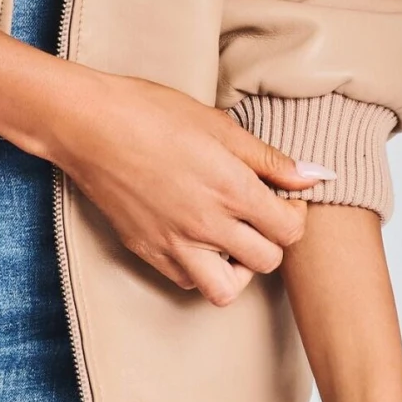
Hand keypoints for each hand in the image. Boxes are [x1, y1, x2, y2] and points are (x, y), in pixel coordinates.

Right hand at [54, 74, 327, 305]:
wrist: (88, 125)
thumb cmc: (150, 113)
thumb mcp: (218, 124)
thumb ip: (268, 158)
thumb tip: (313, 175)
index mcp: (231, 188)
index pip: (290, 230)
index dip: (294, 213)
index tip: (281, 196)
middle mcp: (207, 224)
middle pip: (267, 261)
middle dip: (271, 238)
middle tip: (257, 214)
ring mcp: (175, 243)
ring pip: (228, 289)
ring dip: (238, 268)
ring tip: (230, 238)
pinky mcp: (148, 251)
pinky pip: (188, 282)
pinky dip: (200, 269)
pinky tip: (196, 239)